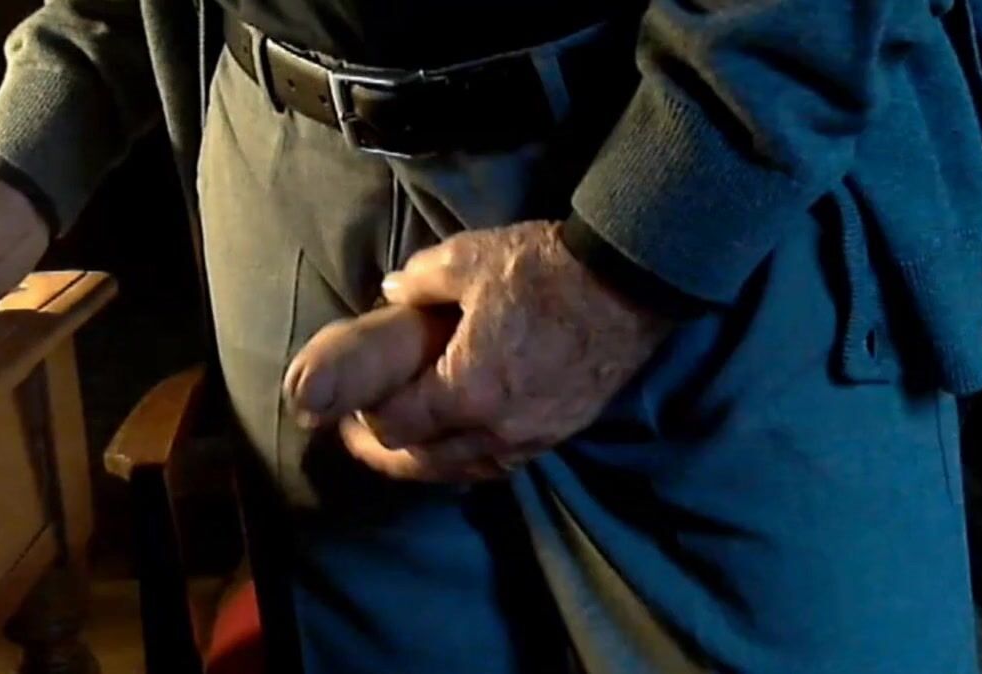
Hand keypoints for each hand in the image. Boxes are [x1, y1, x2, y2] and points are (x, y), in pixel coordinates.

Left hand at [298, 220, 674, 481]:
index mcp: (466, 391)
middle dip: (386, 451)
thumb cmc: (545, 270)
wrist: (630, 284)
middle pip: (424, 462)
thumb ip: (420, 280)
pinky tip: (460, 445)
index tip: (350, 407)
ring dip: (428, 461)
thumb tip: (390, 291)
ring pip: (464, 470)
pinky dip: (469, 459)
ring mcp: (532, 438)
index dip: (365, 419)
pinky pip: (501, 464)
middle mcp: (497, 429)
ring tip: (408, 445)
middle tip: (362, 435)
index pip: (396, 426)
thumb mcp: (470, 259)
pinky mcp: (559, 434)